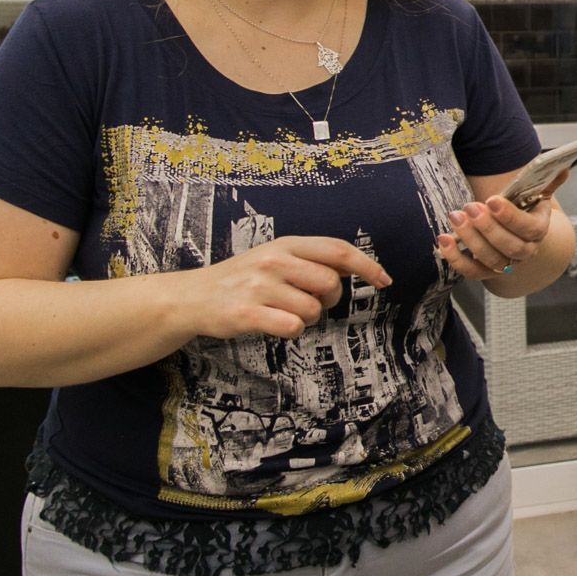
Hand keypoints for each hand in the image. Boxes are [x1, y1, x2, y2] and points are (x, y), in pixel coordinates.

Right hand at [180, 236, 392, 340]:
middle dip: (330, 299)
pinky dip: (291, 331)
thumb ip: (311, 259)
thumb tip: (358, 267)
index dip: (367, 265)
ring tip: (282, 311)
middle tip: (311, 301)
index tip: (384, 279)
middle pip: (330, 284)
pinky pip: (293, 327)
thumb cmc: (242, 279)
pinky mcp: (246, 313)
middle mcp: (273, 261)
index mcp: (285, 244)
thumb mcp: (275, 257)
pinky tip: (274, 324)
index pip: (338, 250)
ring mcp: (258, 286)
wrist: (192, 297)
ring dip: (306, 317)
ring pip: (312, 309)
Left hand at [436, 191, 558, 280]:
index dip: (510, 216)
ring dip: (470, 239)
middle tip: (470, 207)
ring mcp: (505, 263)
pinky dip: (455, 258)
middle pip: (509, 246)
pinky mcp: (485, 271)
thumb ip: (548, 180)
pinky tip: (444, 239)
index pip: (528, 228)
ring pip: (489, 258)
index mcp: (538, 230)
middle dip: (487, 227)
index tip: (492, 200)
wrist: (518, 234)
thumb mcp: (537, 194)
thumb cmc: (524, 210)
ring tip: (455, 217)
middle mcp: (524, 250)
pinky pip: (471, 271)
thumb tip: (563, 167)